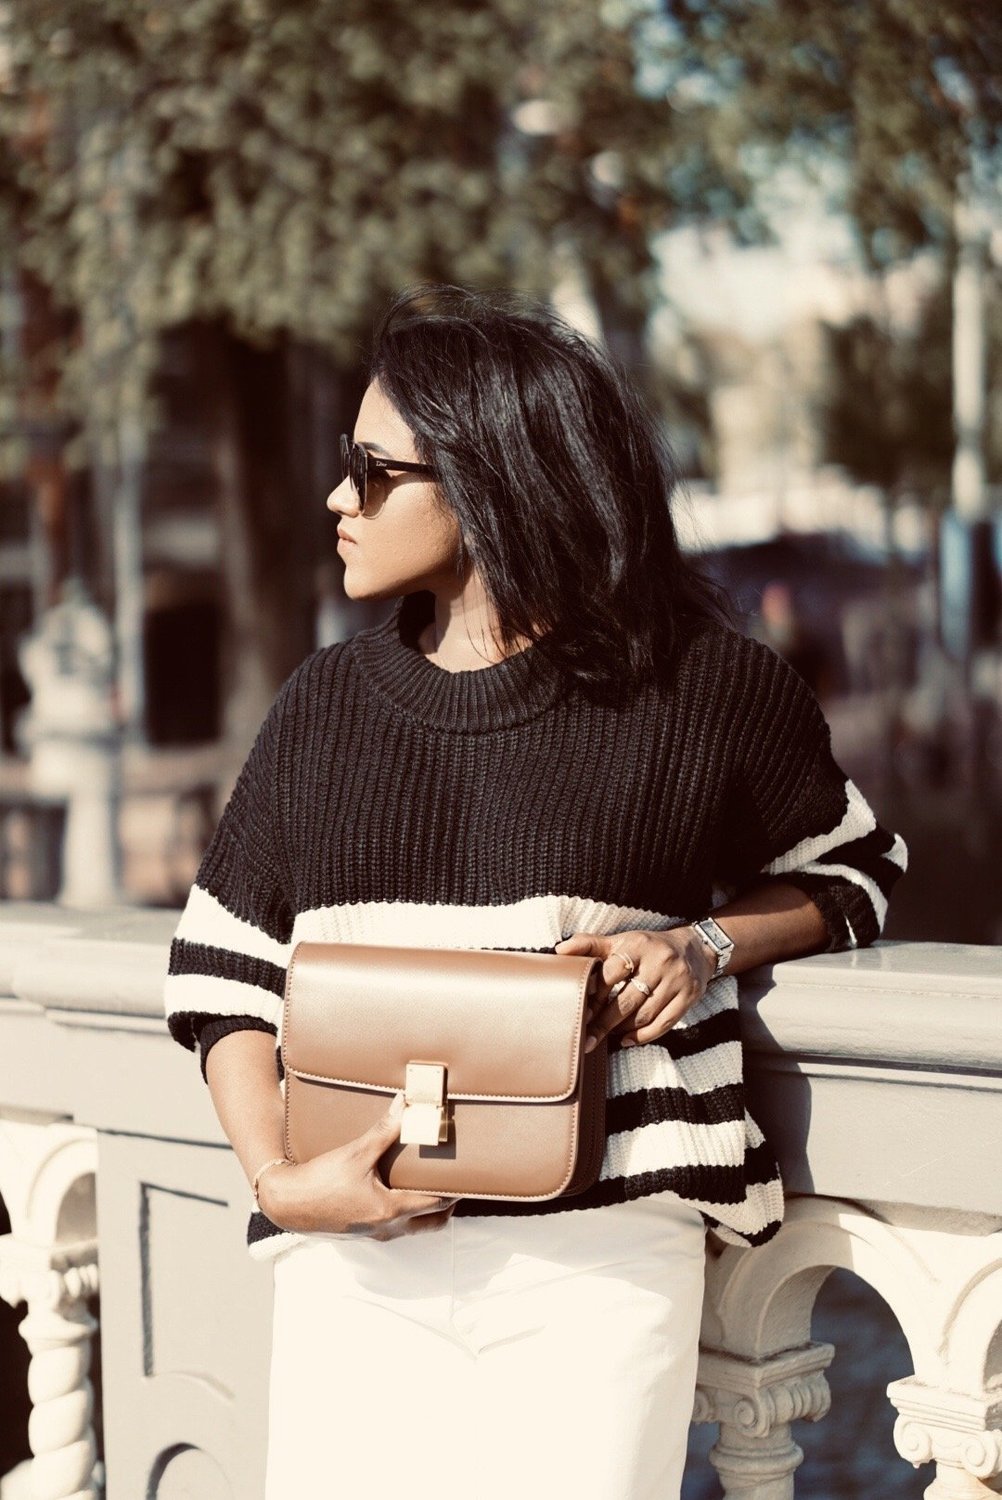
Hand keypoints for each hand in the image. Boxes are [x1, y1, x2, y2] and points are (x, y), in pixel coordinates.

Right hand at [258, 1092, 458, 1239]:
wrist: (286, 1204)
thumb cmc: (320, 1181)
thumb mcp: (355, 1153)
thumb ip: (383, 1130)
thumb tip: (405, 1104)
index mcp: (391, 1210)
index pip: (437, 1203)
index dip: (456, 1190)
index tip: (468, 1177)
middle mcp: (387, 1228)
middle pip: (432, 1224)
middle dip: (447, 1207)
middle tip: (454, 1184)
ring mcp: (374, 1233)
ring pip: (414, 1228)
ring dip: (426, 1212)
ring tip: (430, 1186)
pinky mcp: (361, 1232)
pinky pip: (394, 1227)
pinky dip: (405, 1214)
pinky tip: (396, 1193)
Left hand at [554, 927, 716, 1051]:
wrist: (694, 948)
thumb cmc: (648, 947)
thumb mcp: (621, 941)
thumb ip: (590, 945)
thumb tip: (560, 951)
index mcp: (638, 944)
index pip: (612, 972)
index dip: (595, 992)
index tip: (581, 1009)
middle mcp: (660, 961)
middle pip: (627, 999)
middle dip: (604, 1021)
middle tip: (586, 1036)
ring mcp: (677, 980)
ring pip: (644, 1015)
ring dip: (622, 1029)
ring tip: (606, 1035)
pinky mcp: (689, 996)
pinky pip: (663, 1024)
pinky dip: (642, 1036)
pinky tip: (626, 1040)